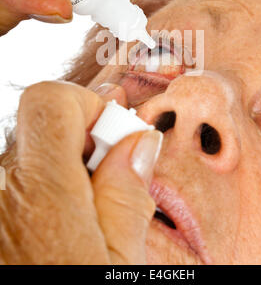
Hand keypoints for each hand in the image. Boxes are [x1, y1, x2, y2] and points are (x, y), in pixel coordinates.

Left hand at [0, 81, 161, 263]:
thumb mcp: (121, 267)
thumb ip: (128, 197)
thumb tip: (139, 141)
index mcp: (45, 196)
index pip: (51, 101)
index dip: (88, 104)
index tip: (112, 136)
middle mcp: (5, 190)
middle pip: (45, 125)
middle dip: (86, 140)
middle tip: (108, 182)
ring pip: (36, 154)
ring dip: (67, 168)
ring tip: (84, 213)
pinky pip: (22, 179)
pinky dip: (48, 187)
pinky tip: (62, 223)